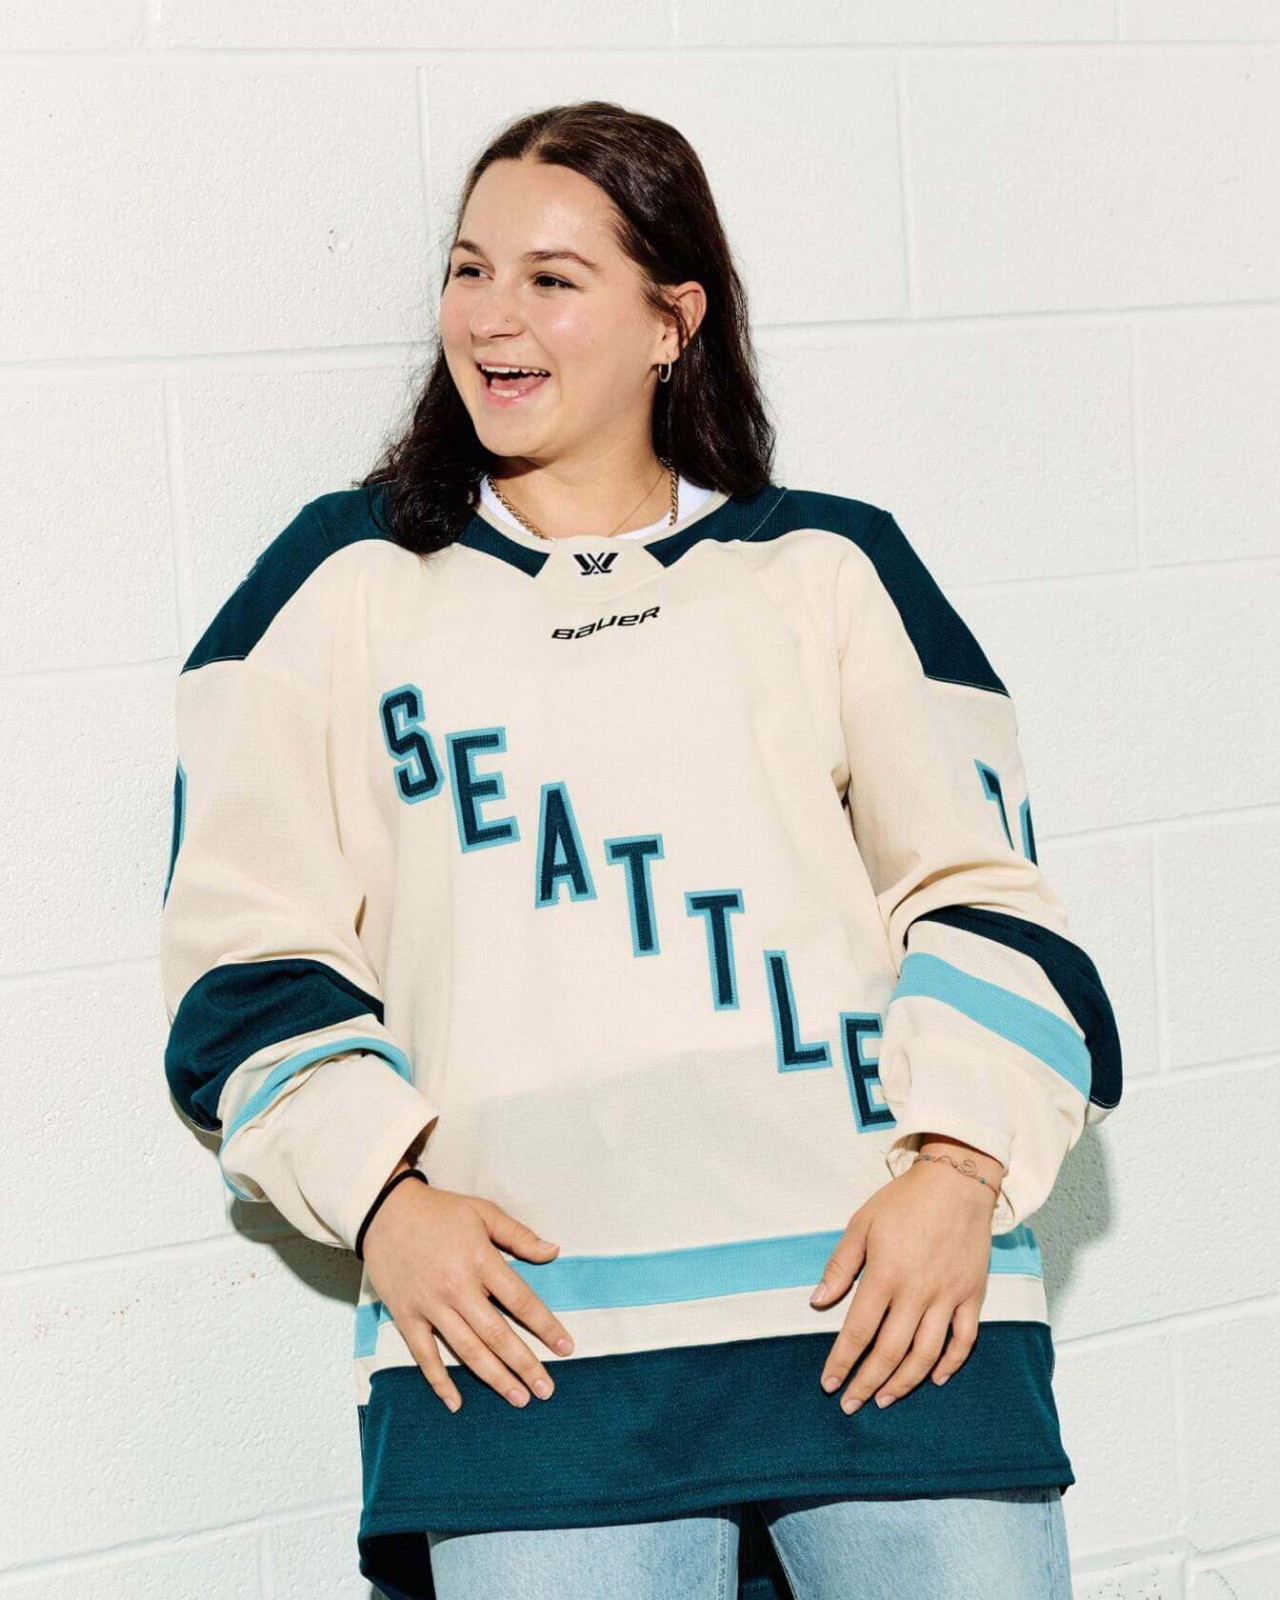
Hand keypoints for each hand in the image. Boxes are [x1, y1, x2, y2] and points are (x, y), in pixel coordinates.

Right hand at [361, 1158, 575, 1414]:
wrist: (384, 1210)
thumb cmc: (439, 1211)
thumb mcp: (483, 1212)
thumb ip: (519, 1235)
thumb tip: (554, 1251)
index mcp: (480, 1260)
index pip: (521, 1300)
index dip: (545, 1326)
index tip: (566, 1348)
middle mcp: (457, 1287)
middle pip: (497, 1334)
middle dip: (524, 1365)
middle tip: (546, 1390)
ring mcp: (430, 1305)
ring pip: (466, 1349)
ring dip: (494, 1378)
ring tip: (518, 1398)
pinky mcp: (406, 1316)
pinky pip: (424, 1355)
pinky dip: (439, 1381)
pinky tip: (456, 1402)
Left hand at [811, 1136, 1002, 1413]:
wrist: (957, 1181)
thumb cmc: (904, 1201)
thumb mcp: (861, 1224)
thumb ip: (840, 1265)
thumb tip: (818, 1302)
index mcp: (885, 1275)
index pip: (858, 1331)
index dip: (842, 1362)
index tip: (828, 1384)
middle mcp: (918, 1292)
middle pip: (890, 1352)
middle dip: (867, 1383)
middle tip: (851, 1404)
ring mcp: (948, 1296)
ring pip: (926, 1355)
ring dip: (904, 1383)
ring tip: (885, 1398)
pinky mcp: (973, 1295)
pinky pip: (965, 1340)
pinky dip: (951, 1364)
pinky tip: (935, 1378)